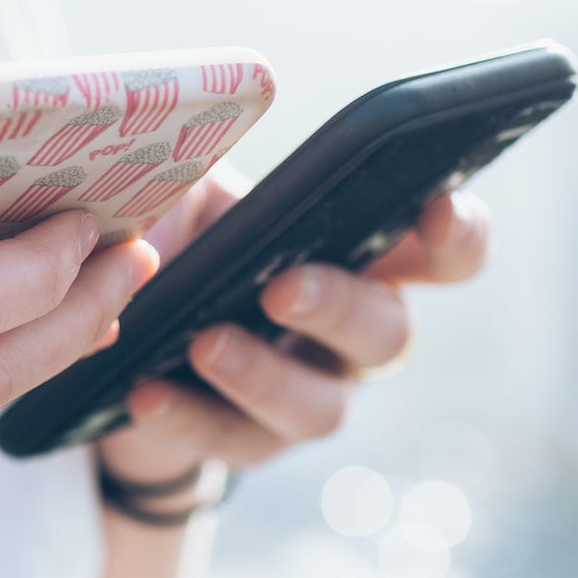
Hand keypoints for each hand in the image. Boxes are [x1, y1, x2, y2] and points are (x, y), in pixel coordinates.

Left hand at [86, 166, 493, 485]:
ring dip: (263, 375)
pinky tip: (146, 392)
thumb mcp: (187, 186)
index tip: (436, 210)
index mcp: (359, 256)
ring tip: (203, 344)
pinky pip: (233, 439)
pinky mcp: (250, 440)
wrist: (118, 322)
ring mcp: (309, 393)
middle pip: (388, 332)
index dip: (459, 235)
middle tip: (279, 288)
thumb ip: (202, 159)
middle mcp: (352, 332)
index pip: (444, 253)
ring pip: (321, 406)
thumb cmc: (173, 235)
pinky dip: (188, 415)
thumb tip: (187, 137)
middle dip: (337, 307)